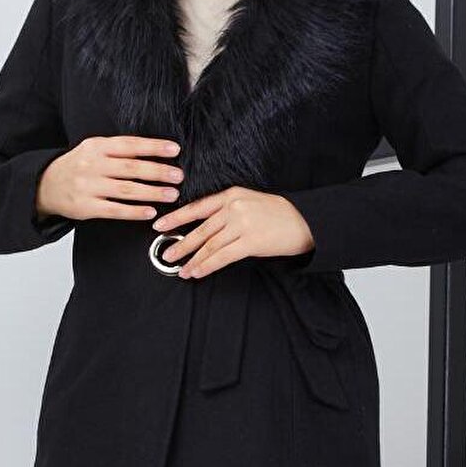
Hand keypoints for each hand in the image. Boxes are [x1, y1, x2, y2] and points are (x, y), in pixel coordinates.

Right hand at [35, 136, 182, 222]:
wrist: (46, 184)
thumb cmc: (79, 166)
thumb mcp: (94, 150)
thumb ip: (120, 151)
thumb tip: (154, 152)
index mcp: (96, 146)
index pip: (130, 145)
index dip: (153, 147)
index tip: (174, 150)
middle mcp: (92, 165)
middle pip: (131, 168)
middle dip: (158, 172)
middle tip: (178, 176)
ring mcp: (88, 187)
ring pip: (126, 190)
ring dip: (152, 193)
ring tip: (171, 194)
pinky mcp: (86, 207)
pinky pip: (115, 210)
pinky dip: (135, 212)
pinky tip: (150, 212)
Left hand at [151, 186, 313, 277]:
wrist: (305, 220)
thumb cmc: (278, 213)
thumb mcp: (250, 202)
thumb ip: (227, 211)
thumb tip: (205, 230)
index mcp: (231, 195)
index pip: (197, 207)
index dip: (176, 217)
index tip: (160, 225)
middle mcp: (234, 207)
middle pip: (200, 229)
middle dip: (181, 244)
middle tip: (166, 253)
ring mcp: (242, 224)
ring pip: (209, 245)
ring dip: (193, 259)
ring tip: (181, 268)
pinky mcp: (250, 241)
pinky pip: (222, 257)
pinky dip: (207, 266)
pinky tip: (197, 272)